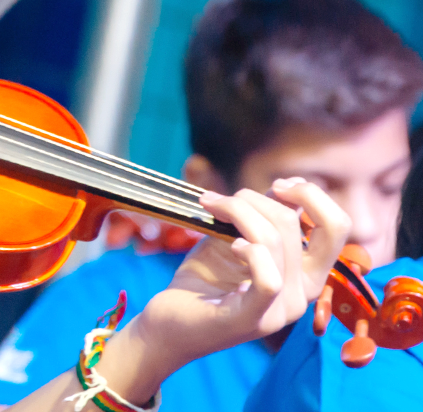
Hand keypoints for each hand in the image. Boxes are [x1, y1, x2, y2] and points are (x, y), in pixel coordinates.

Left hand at [93, 179, 349, 401]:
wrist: (168, 322)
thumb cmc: (203, 280)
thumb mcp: (235, 239)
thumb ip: (261, 218)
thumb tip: (284, 186)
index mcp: (305, 274)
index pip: (336, 228)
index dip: (313, 197)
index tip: (279, 185)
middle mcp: (302, 294)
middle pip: (295, 225)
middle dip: (258, 200)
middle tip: (226, 199)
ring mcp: (280, 310)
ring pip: (273, 241)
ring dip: (236, 212)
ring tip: (210, 208)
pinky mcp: (253, 320)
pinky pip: (269, 280)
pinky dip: (251, 253)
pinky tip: (230, 245)